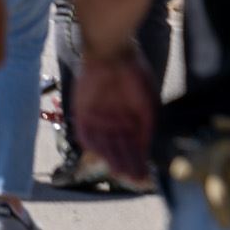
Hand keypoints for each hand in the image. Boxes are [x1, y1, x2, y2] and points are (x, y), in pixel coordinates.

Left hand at [72, 46, 156, 186]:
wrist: (111, 49)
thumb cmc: (133, 73)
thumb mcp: (148, 102)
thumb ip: (146, 126)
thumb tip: (146, 149)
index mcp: (129, 118)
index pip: (133, 146)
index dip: (138, 162)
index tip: (144, 178)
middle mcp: (113, 120)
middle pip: (118, 149)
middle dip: (125, 165)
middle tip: (131, 179)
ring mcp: (97, 116)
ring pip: (103, 144)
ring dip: (110, 159)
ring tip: (119, 172)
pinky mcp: (81, 109)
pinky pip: (84, 132)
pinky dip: (90, 144)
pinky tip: (99, 155)